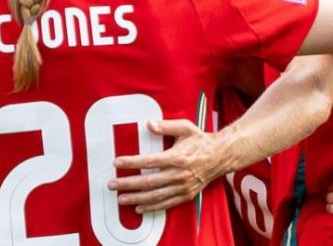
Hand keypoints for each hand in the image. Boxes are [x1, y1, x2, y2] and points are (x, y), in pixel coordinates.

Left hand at [108, 119, 224, 212]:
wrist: (221, 156)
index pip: (149, 161)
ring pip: (156, 196)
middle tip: (112, 184)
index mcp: (177, 157)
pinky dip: (152, 207)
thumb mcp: (185, 127)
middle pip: (149, 182)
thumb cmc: (200, 140)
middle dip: (128, 184)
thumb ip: (166, 126)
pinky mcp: (186, 195)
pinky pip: (166, 204)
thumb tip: (149, 124)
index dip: (131, 162)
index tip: (116, 162)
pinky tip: (139, 207)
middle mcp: (179, 174)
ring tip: (120, 199)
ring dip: (136, 198)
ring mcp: (183, 187)